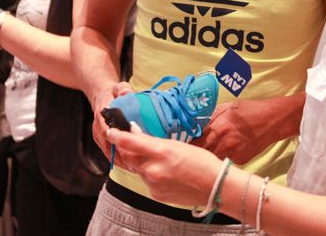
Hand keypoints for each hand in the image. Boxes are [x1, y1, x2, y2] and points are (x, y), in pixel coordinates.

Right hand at [92, 82, 133, 158]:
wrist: (100, 95)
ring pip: (107, 150)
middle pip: (107, 143)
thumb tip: (127, 93)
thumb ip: (123, 89)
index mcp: (101, 113)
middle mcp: (98, 126)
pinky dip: (117, 159)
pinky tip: (129, 165)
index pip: (106, 128)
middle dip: (119, 154)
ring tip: (133, 167)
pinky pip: (108, 151)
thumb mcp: (119, 86)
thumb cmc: (112, 92)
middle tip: (134, 162)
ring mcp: (98, 134)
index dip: (115, 139)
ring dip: (119, 159)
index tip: (125, 147)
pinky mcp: (101, 139)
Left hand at [107, 126, 221, 206]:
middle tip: (130, 140)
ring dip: (141, 162)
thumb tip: (136, 133)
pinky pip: (146, 181)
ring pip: (138, 169)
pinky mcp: (155, 194)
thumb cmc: (202, 162)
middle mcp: (153, 169)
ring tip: (158, 158)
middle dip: (128, 149)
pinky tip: (165, 172)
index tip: (111, 131)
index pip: (130, 143)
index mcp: (161, 152)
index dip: (117, 136)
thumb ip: (154, 141)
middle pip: (130, 157)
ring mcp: (153, 184)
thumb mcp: (178, 145)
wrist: (215, 186)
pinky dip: (150, 174)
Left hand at [193, 98, 292, 164]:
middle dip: (193, 154)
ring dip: (206, 158)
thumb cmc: (250, 110)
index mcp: (218, 129)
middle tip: (189, 150)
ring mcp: (233, 156)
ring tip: (206, 151)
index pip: (193, 144)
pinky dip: (220, 158)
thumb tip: (194, 127)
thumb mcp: (226, 108)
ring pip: (211, 162)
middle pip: (200, 156)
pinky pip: (224, 162)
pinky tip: (224, 151)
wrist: (274, 121)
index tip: (180, 144)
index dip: (185, 145)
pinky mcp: (240, 162)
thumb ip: (209, 118)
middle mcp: (224, 145)